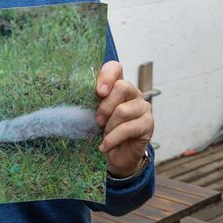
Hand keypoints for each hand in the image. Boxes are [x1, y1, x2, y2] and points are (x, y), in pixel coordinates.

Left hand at [95, 61, 153, 177]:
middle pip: (122, 87)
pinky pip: (128, 129)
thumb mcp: (94, 112)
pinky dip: (112, 138)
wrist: (117, 155)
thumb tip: (74, 94)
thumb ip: (90, 100)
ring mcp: (143, 108)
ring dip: (109, 125)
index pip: (115, 67)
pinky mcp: (148, 124)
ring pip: (123, 110)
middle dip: (105, 106)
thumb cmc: (103, 129)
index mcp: (118, 85)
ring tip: (103, 133)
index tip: (99, 92)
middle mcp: (133, 93)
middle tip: (97, 120)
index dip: (107, 75)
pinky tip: (105, 146)